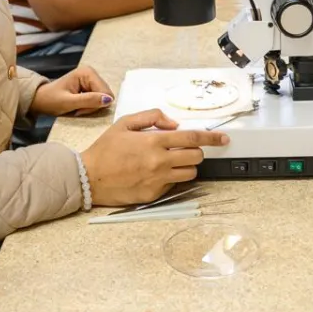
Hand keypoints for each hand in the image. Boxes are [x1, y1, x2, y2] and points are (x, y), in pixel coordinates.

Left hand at [30, 64, 113, 116]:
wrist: (40, 100)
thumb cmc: (50, 100)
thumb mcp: (68, 102)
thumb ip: (88, 100)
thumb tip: (108, 100)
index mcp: (87, 72)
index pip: (105, 93)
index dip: (95, 105)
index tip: (79, 109)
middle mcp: (92, 73)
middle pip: (105, 95)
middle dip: (92, 106)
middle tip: (77, 109)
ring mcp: (91, 79)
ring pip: (103, 99)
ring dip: (90, 107)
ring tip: (77, 107)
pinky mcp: (90, 86)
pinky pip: (98, 99)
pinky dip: (89, 106)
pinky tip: (79, 106)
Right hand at [80, 109, 229, 205]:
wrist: (89, 177)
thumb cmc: (105, 149)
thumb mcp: (125, 123)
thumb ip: (152, 117)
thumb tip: (174, 123)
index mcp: (154, 141)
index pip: (192, 138)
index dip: (212, 137)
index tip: (223, 138)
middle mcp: (159, 161)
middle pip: (196, 157)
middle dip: (195, 151)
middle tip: (183, 149)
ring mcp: (157, 180)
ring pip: (190, 174)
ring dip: (186, 167)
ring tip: (170, 162)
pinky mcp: (154, 195)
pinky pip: (174, 186)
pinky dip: (171, 179)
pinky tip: (155, 174)